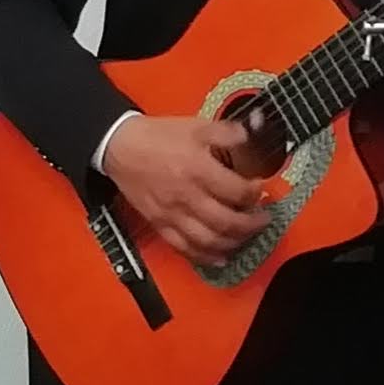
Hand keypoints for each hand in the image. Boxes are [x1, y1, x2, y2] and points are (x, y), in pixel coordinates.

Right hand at [103, 115, 271, 267]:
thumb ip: (226, 132)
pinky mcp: (160, 224)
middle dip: (252, 224)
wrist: (120, 148)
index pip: (237, 192)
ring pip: (209, 240)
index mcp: (197, 169)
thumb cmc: (156, 137)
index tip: (259, 189)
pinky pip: (185, 248)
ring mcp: (172, 214)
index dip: (255, 193)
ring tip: (245, 236)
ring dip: (233, 243)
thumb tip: (248, 138)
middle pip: (227, 222)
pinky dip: (205, 257)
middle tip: (262, 219)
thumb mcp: (195, 126)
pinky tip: (220, 258)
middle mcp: (186, 196)